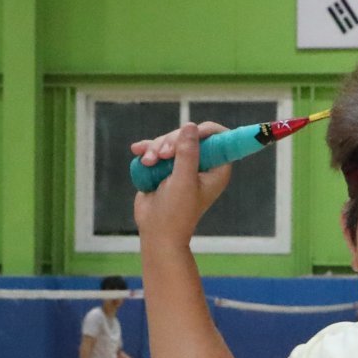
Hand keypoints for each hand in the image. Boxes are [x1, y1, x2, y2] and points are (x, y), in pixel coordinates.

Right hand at [132, 121, 231, 243]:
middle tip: (162, 154)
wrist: (156, 231)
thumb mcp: (183, 180)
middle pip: (190, 135)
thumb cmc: (176, 212)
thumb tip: (191, 126)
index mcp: (216, 169)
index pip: (219, 138)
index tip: (188, 132)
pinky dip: (148, 150)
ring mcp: (183, 166)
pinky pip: (157, 149)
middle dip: (172, 140)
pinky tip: (137, 151)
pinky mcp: (166, 168)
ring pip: (170, 141)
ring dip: (156, 147)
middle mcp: (202, 165)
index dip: (204, 130)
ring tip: (149, 162)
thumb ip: (188, 153)